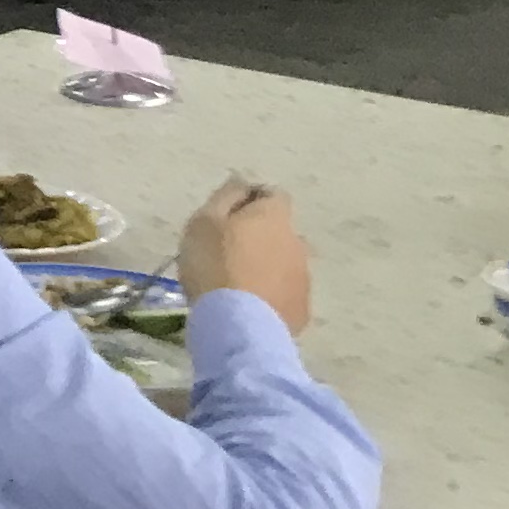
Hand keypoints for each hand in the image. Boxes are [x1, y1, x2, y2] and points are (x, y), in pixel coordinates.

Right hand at [176, 177, 313, 334]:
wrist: (238, 325)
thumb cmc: (215, 265)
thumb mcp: (204, 221)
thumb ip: (226, 196)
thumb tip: (242, 183)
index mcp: (274, 217)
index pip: (273, 195)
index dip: (252, 201)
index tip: (228, 216)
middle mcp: (297, 243)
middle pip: (279, 232)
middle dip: (260, 237)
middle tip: (227, 253)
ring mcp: (304, 278)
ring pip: (284, 263)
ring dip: (267, 267)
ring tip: (238, 284)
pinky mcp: (302, 310)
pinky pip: (286, 294)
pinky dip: (272, 295)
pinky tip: (249, 306)